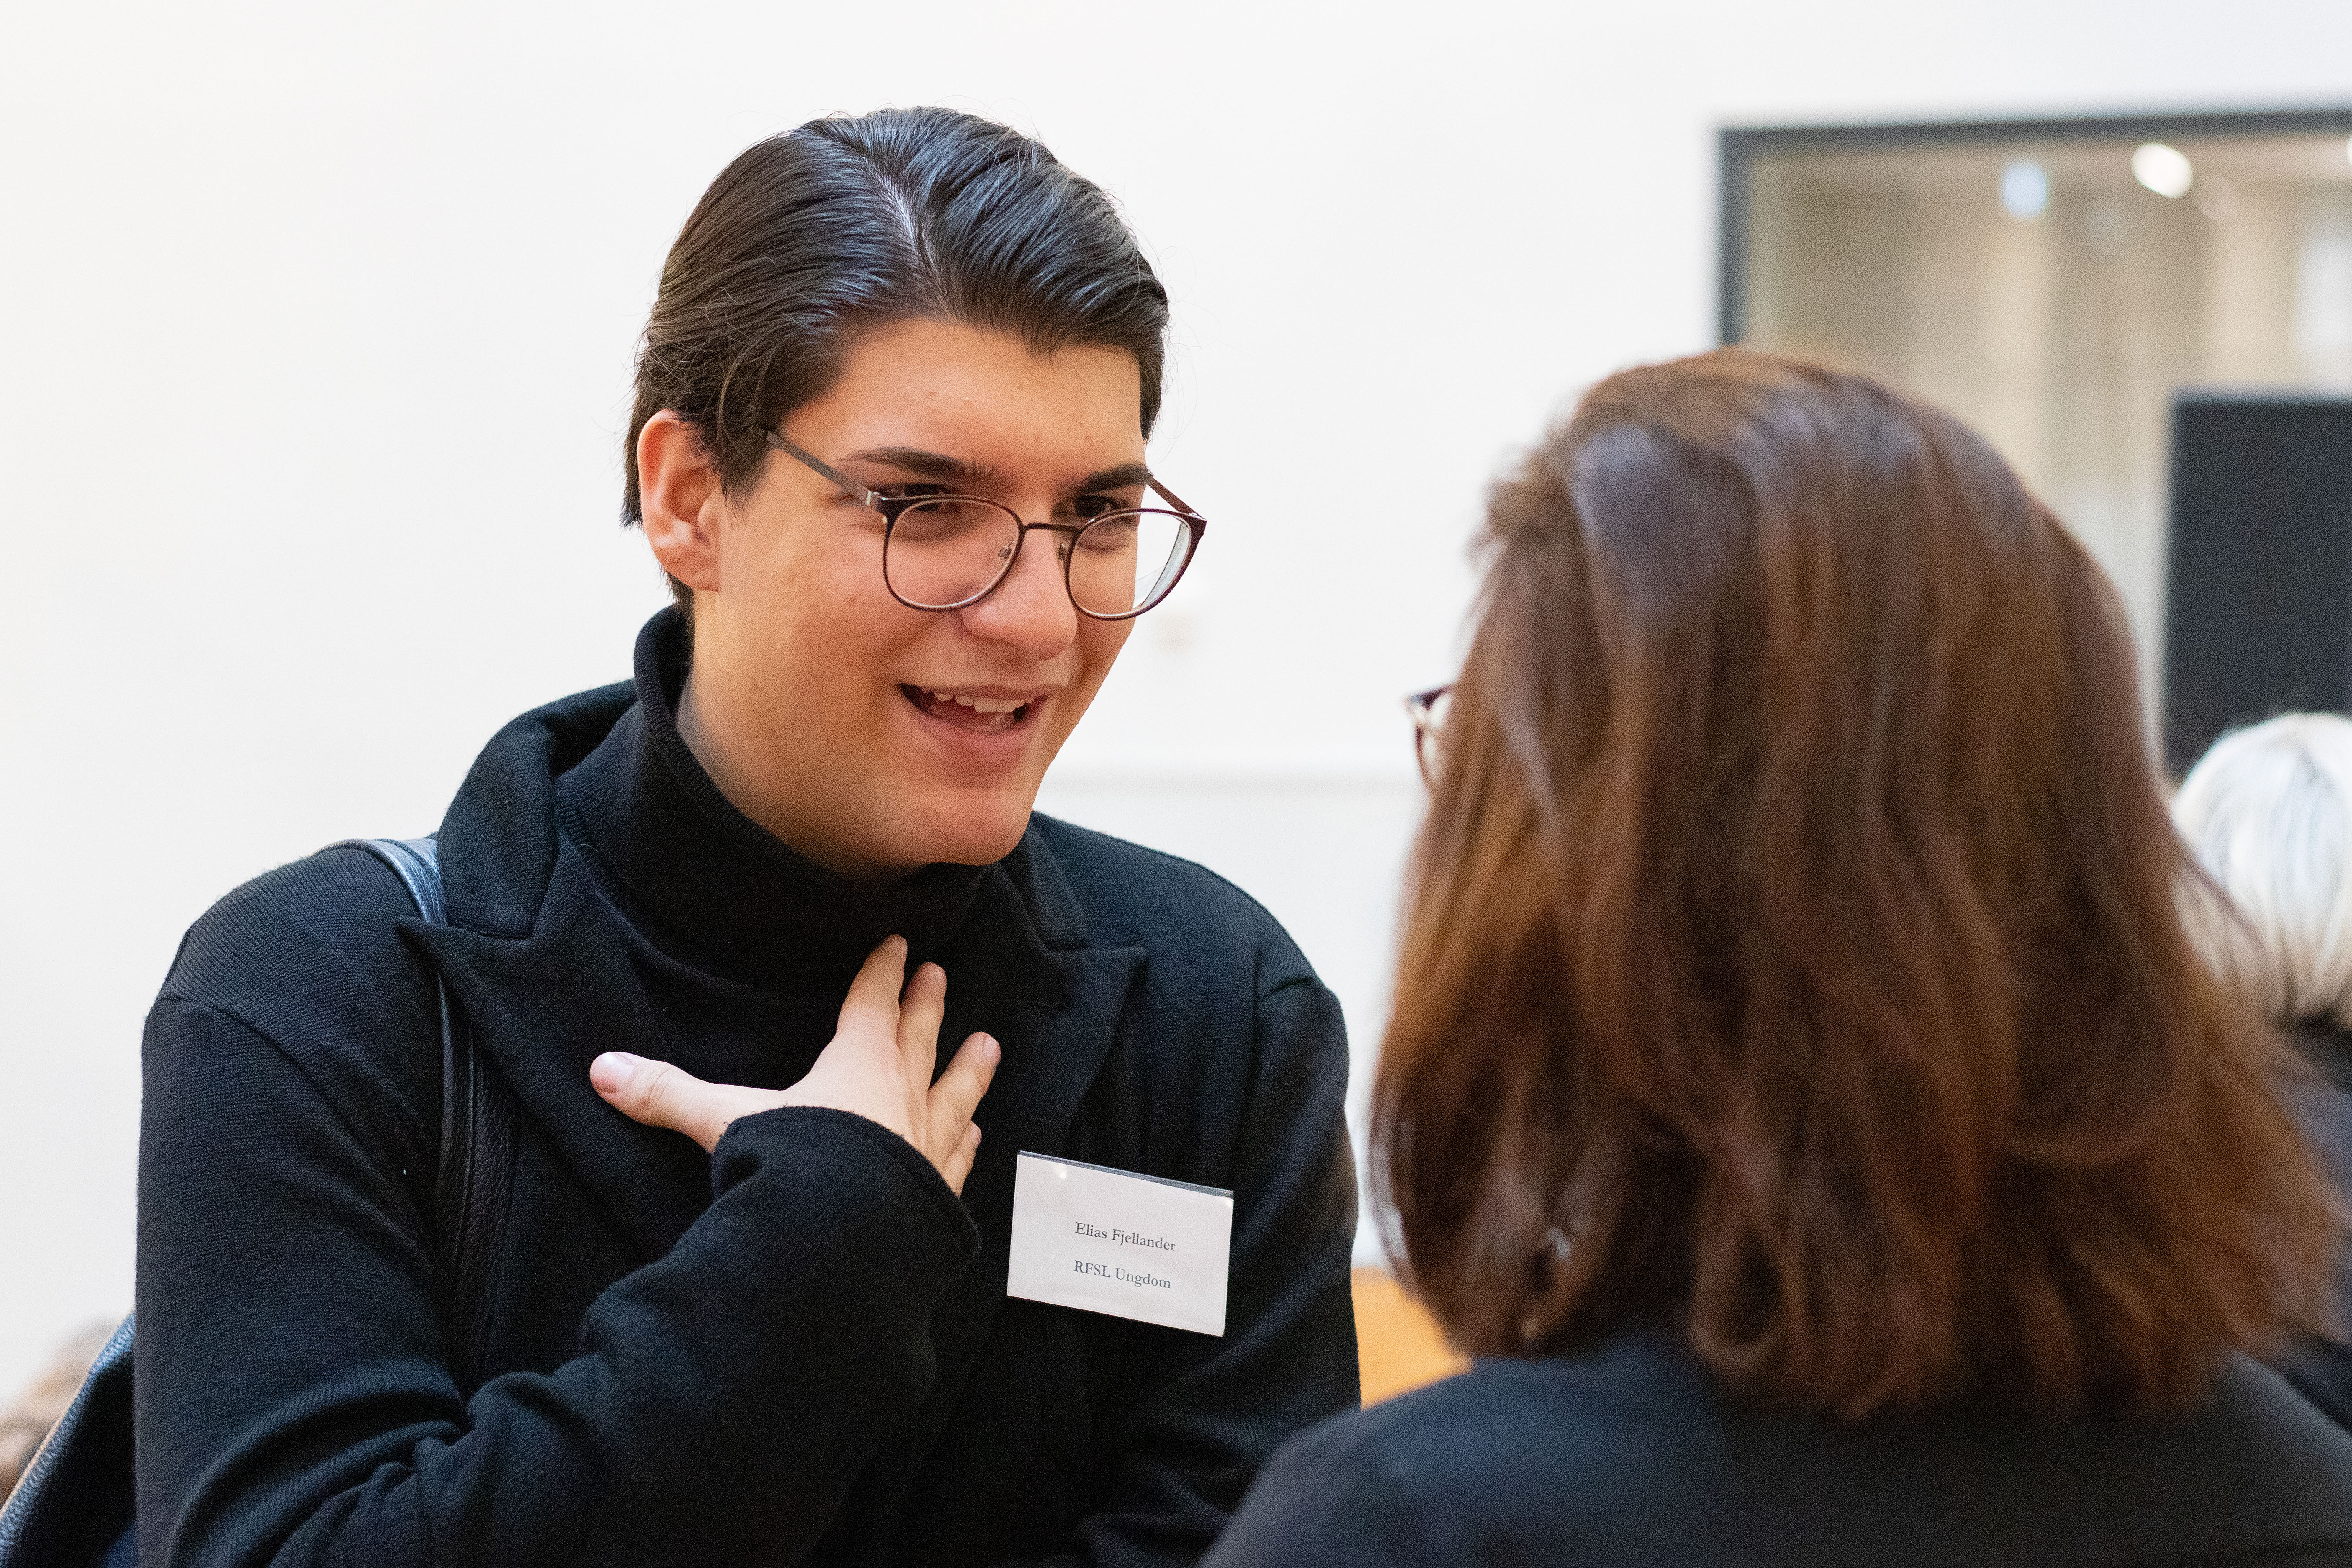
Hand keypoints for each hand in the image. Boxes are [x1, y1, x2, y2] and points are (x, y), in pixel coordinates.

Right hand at [588, 936, 998, 1193]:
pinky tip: (976, 1136)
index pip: (870, 1004)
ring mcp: (927, 1144)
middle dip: (926, 1005)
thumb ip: (667, 1096)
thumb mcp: (725, 1124)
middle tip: (942, 975)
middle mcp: (900, 1095)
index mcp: (856, 1065)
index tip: (897, 946)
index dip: (881, 974)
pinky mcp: (938, 1192)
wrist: (847, 1240)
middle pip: (916, 1038)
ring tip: (989, 1044)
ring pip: (954, 1093)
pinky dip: (966, 1143)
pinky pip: (957, 1157)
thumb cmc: (794, 1169)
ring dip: (969, 1068)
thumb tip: (600, 1069)